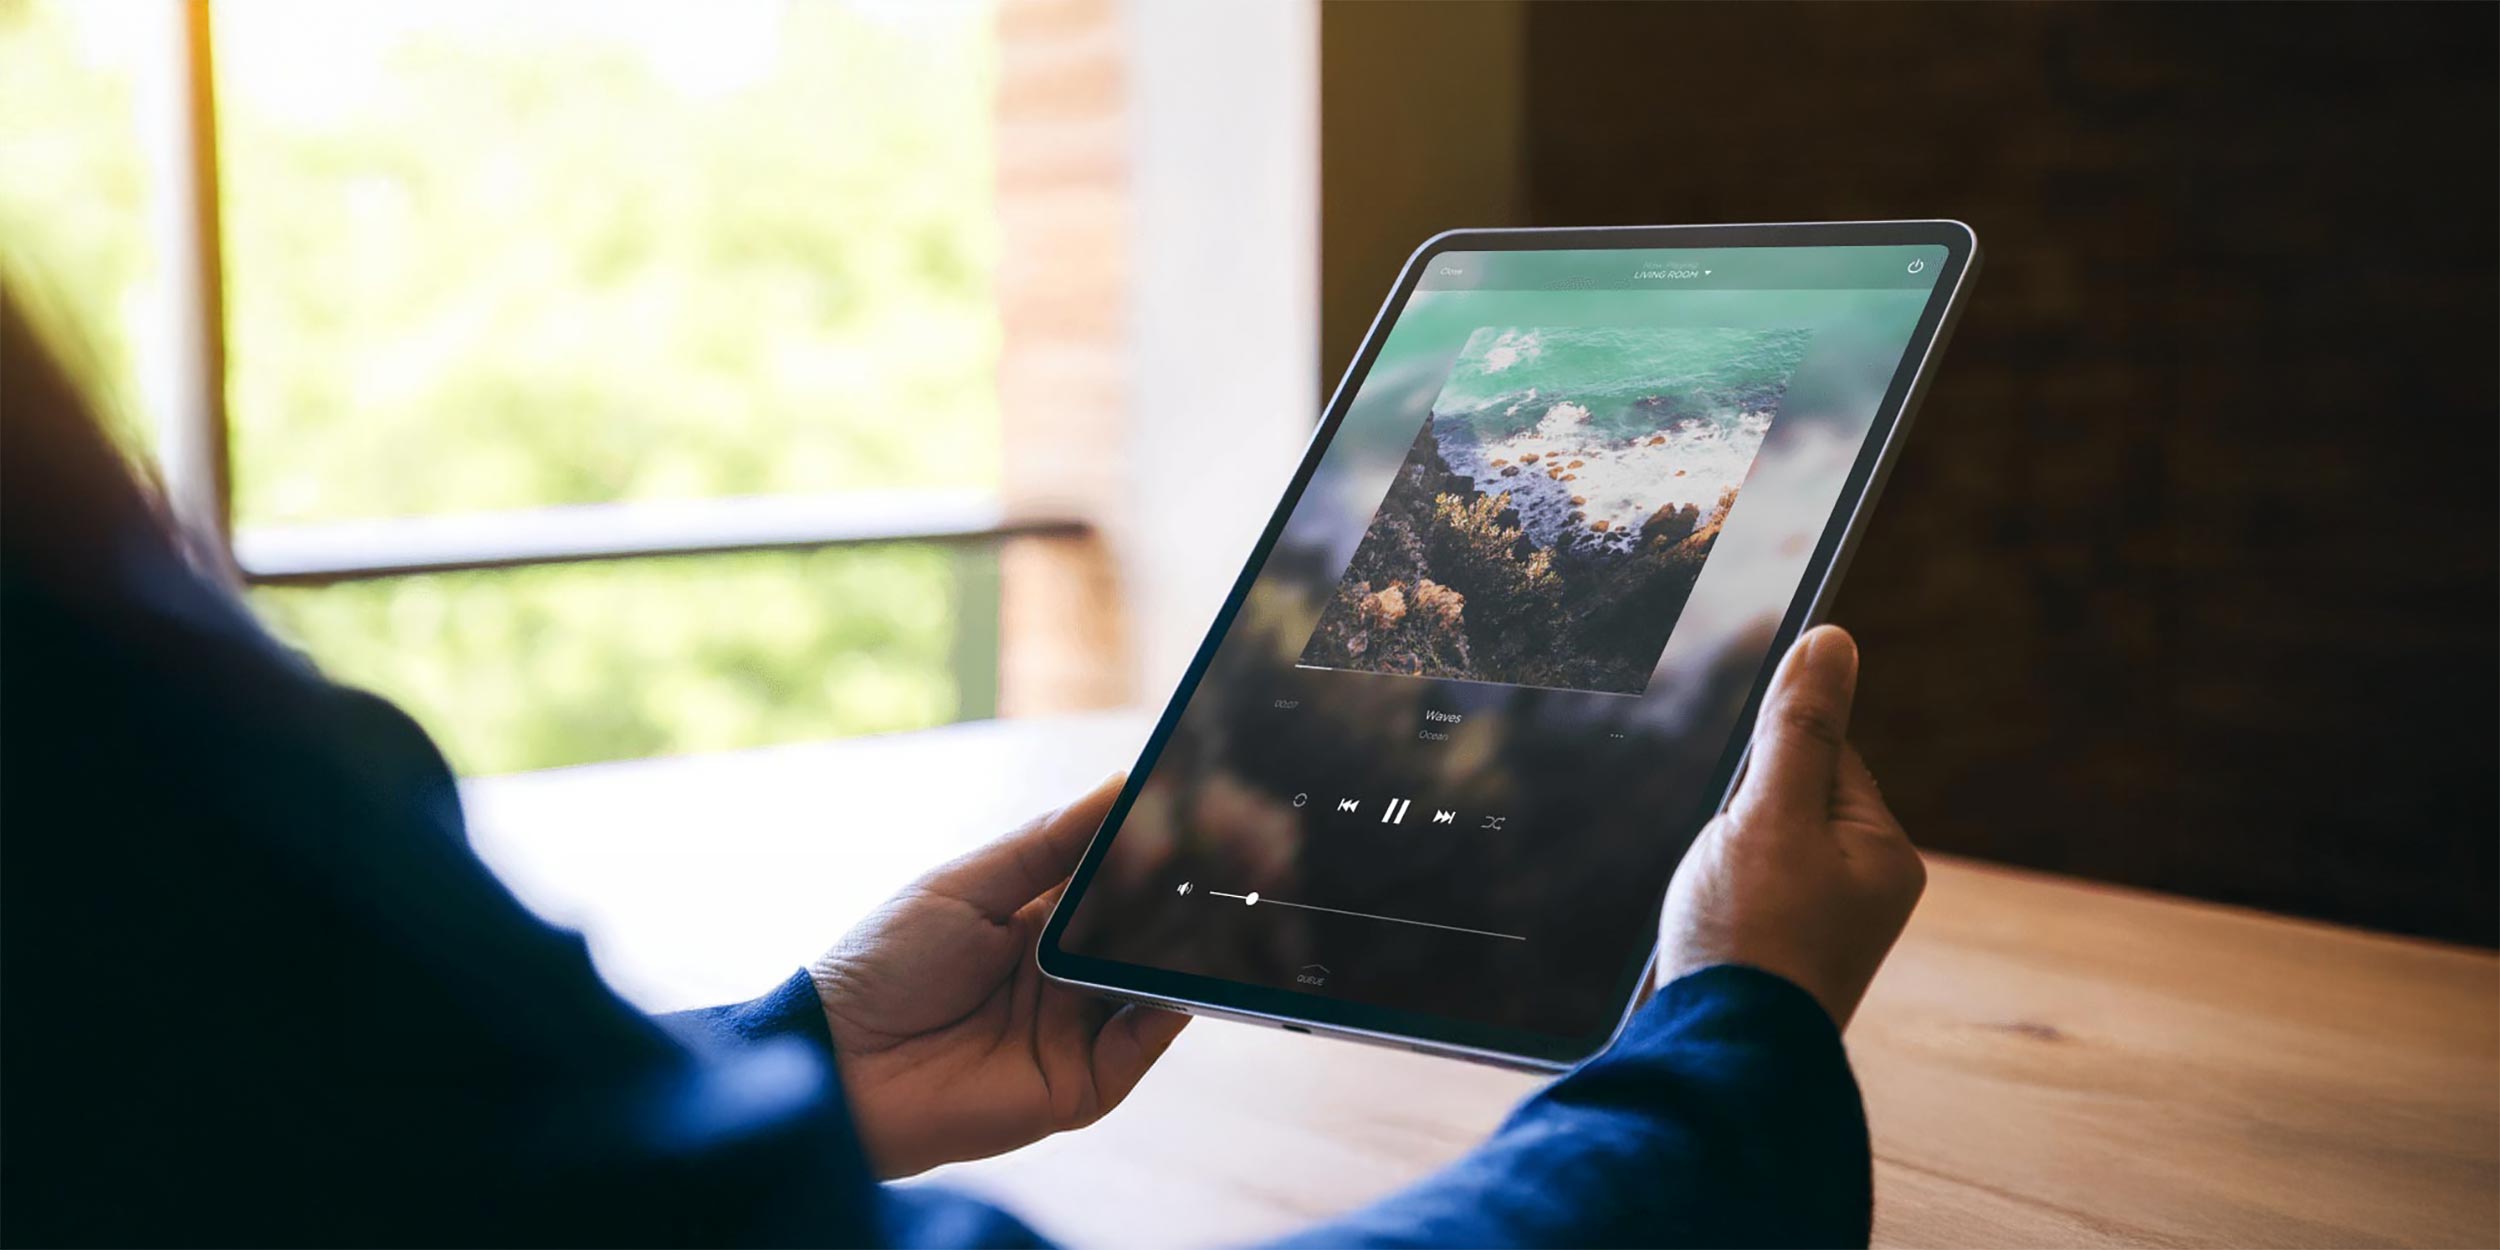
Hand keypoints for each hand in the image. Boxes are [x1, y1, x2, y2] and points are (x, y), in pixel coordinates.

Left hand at [806, 775, 1187, 1177]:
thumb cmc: (886, 965)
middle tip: (1209, 859)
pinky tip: (1182, 976)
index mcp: (1037, 924)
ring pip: (1150, 986)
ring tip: (1208, 908)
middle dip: (1173, 900)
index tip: (1186, 811)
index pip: (1111, 884)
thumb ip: (1047, 843)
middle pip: (1138, 935)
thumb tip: (1119, 786)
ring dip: (1180, 951)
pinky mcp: (1080, 1085)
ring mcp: (1075, 1031)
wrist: (840, 1063)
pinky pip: (1139, 1047)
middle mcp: (1064, 977)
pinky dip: (1168, 1011)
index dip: (1146, 854)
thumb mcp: (967, 884)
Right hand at [1657, 625, 1924, 1027]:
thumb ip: (1797, 727)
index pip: (1824, 753)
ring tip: (1705, 900)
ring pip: (1756, 848)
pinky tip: (1694, 925)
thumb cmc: (1750, 940)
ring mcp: (1819, 929)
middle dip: (1735, 813)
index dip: (1765, 757)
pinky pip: (1740, 895)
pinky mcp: (1776, 958)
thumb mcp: (1770, 813)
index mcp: (1882, 852)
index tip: (1731, 789)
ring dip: (1718, 858)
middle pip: (1786, 800)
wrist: (1716, 1060)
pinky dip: (1710, 898)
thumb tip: (1832, 639)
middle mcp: (1862, 891)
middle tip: (1715, 855)